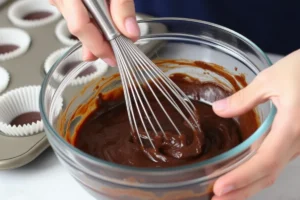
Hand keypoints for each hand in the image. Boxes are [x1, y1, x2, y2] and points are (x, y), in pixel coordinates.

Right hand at [49, 0, 139, 65]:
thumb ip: (121, 6)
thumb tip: (130, 31)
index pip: (80, 26)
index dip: (97, 45)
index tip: (113, 57)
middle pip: (78, 27)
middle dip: (97, 44)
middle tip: (113, 55)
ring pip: (76, 21)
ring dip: (94, 35)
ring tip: (108, 45)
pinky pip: (75, 12)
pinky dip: (89, 22)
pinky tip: (99, 28)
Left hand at [212, 49, 299, 199]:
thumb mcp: (271, 79)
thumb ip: (244, 98)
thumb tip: (218, 110)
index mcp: (291, 127)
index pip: (264, 161)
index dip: (241, 178)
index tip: (219, 189)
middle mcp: (298, 142)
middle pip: (268, 174)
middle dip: (242, 191)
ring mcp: (299, 144)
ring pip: (273, 171)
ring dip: (249, 185)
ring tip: (226, 193)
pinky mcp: (296, 141)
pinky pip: (276, 162)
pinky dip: (258, 173)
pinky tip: (244, 174)